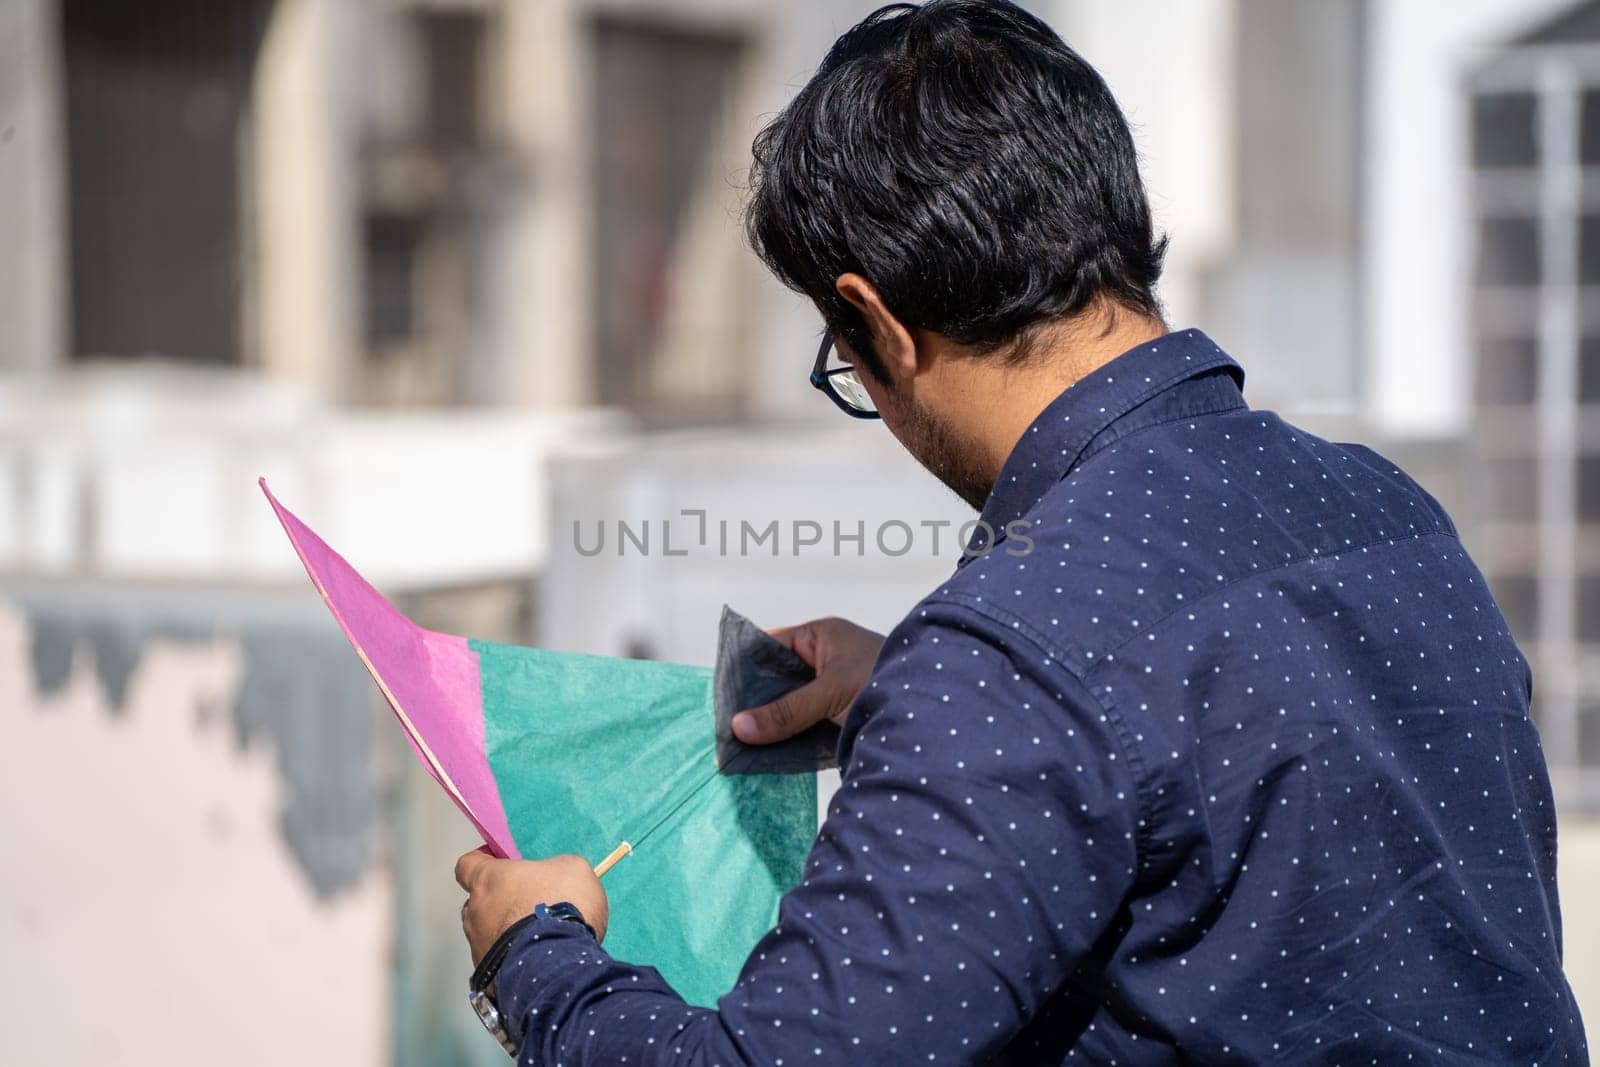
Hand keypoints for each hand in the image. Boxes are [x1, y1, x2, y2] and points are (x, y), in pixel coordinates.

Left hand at [454, 848, 608, 964]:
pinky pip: (498, 964)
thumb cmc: (562, 906)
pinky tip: (539, 961)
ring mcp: (478, 948)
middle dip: (500, 903)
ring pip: (487, 935)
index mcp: (488, 880)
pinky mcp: (487, 979)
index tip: (500, 864)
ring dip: (507, 935)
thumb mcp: (571, 868)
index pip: (467, 864)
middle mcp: (475, 912)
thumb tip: (552, 877)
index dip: (483, 862)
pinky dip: (513, 961)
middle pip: (479, 902)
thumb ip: (552, 868)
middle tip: (530, 905)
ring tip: (539, 939)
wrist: (560, 964)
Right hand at [731, 616, 884, 744]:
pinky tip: (768, 754)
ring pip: (791, 706)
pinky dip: (790, 739)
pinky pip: (806, 726)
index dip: (744, 668)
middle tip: (725, 728)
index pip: (769, 646)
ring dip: (772, 724)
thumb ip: (787, 710)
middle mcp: (824, 659)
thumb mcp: (831, 692)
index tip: (720, 695)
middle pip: (778, 680)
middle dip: (755, 702)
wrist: (940, 712)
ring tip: (739, 747)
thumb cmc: (887, 680)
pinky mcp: (841, 718)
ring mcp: (832, 690)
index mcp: (820, 636)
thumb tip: (739, 727)